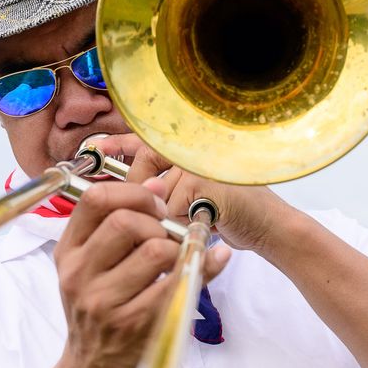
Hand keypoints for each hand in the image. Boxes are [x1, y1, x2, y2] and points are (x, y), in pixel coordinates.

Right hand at [53, 178, 230, 367]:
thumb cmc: (99, 309)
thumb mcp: (92, 266)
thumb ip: (119, 223)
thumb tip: (158, 181)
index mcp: (68, 252)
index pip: (94, 199)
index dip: (133, 192)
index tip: (154, 203)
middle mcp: (78, 274)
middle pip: (126, 221)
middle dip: (159, 221)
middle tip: (169, 234)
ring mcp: (103, 301)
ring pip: (154, 250)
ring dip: (176, 249)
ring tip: (175, 259)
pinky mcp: (132, 323)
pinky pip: (174, 283)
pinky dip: (197, 269)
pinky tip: (201, 267)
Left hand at [92, 133, 291, 253]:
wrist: (272, 228)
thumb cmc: (235, 214)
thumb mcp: (195, 198)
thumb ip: (169, 190)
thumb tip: (133, 194)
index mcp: (192, 148)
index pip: (148, 139)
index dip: (120, 142)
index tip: (95, 147)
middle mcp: (195, 149)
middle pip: (146, 167)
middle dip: (141, 193)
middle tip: (152, 211)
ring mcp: (200, 163)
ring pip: (158, 193)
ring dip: (167, 216)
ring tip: (188, 224)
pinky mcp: (205, 183)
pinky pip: (173, 208)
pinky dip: (180, 225)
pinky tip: (197, 228)